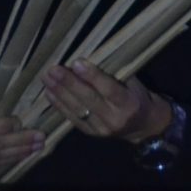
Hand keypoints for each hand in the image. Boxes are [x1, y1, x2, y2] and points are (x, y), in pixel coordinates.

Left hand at [41, 59, 171, 144]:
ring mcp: (101, 129)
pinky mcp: (91, 134)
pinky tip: (49, 93)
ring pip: (77, 110)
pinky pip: (72, 119)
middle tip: (53, 69)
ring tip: (46, 78)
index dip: (92, 76)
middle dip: (69, 83)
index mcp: (129, 103)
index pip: (109, 89)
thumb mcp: (134, 83)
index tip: (76, 62)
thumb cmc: (137, 96)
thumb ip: (114, 73)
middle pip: (89, 99)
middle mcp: (114, 119)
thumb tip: (89, 56)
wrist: (143, 126)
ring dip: (59, 93)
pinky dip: (59, 105)